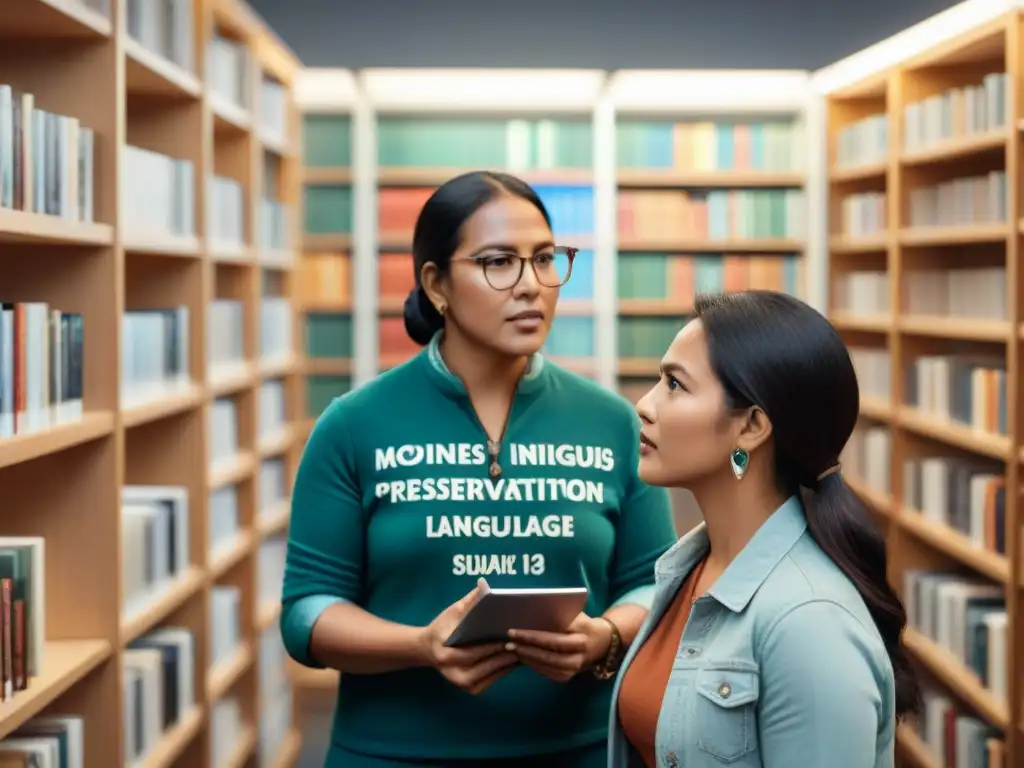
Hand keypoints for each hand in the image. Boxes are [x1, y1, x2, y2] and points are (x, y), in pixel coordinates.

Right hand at [418, 578, 517, 693]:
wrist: (429, 649)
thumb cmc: (444, 627)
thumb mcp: (453, 612)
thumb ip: (469, 601)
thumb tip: (484, 584)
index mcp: (444, 653)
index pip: (469, 652)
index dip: (489, 646)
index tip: (507, 635)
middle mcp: (451, 673)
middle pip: (482, 665)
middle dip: (503, 654)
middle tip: (521, 642)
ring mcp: (461, 684)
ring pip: (490, 674)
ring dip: (508, 663)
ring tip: (523, 648)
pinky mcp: (471, 689)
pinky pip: (492, 680)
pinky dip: (505, 669)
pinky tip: (516, 658)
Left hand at [506, 613, 612, 682]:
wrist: (602, 641)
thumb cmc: (583, 623)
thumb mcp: (575, 615)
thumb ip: (558, 615)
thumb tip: (530, 613)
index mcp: (582, 637)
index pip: (554, 639)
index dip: (533, 637)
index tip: (514, 631)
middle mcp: (580, 656)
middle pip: (549, 655)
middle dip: (527, 649)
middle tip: (508, 643)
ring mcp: (575, 669)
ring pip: (548, 666)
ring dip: (528, 659)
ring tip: (512, 650)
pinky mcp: (569, 676)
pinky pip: (549, 673)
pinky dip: (534, 666)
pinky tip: (523, 658)